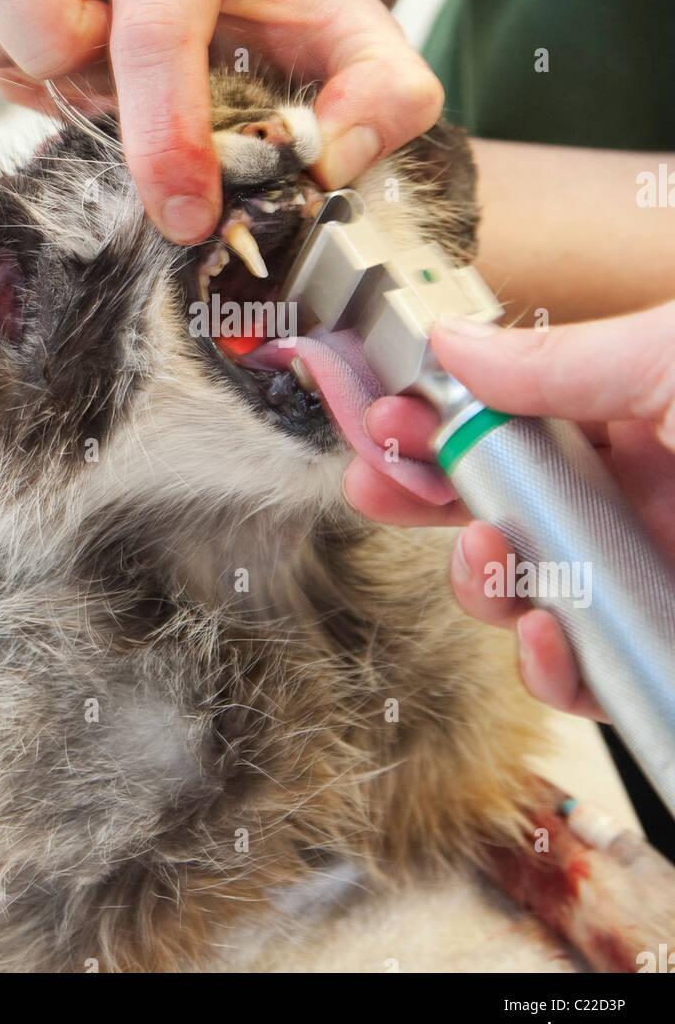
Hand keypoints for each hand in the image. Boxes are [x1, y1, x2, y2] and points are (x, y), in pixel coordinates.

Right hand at [0, 0, 441, 242]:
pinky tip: (32, 63)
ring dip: (6, 58)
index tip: (186, 218)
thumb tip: (331, 158)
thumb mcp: (365, 43)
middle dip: (52, 60)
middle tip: (104, 90)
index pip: (148, 30)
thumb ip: (390, 96)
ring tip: (76, 77)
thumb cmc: (284, 10)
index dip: (162, 138)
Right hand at [344, 301, 674, 717]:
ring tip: (482, 553)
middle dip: (426, 497)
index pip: (511, 417)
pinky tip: (541, 634)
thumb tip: (455, 343)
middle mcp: (635, 497)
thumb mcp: (669, 358)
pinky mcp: (656, 652)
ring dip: (478, 579)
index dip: (440, 419)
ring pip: (524, 593)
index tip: (386, 415)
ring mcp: (639, 577)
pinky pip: (581, 679)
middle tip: (377, 484)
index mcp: (638, 413)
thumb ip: (562, 357)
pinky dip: (543, 669)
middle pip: (497, 503)